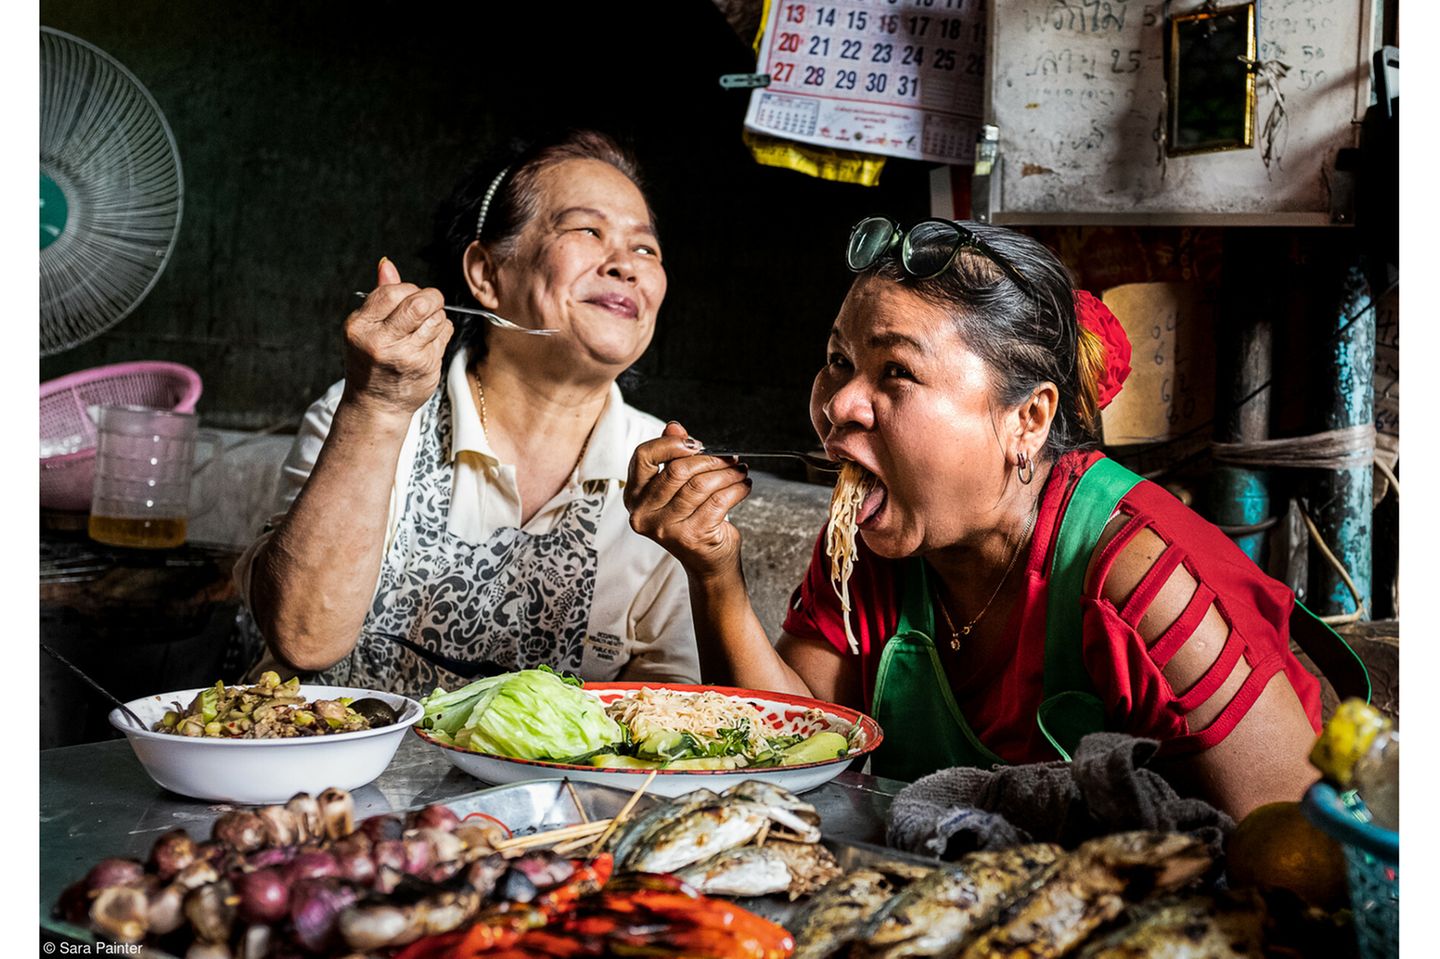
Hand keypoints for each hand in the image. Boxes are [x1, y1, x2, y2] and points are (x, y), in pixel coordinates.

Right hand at [340, 258, 451, 421]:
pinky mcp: (425, 366)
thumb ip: (379, 294)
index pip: (393, 291)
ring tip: (423, 328)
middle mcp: (380, 341)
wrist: (376, 404)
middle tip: (429, 303)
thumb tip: (387, 264)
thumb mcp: (366, 327)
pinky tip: (428, 343)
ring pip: (436, 318)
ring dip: (436, 317)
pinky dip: (441, 332)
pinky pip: (445, 334)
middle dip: (430, 298)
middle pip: (419, 303)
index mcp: (360, 326)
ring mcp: (405, 355)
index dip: (408, 289)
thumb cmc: (371, 362)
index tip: (410, 296)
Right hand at [625, 422, 751, 580]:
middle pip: (677, 470)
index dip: (670, 444)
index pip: (643, 456)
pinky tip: (743, 486)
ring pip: (700, 485)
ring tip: (740, 470)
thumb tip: (674, 426)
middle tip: (729, 458)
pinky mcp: (691, 537)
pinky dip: (737, 489)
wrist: (707, 562)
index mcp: (634, 496)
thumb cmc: (692, 519)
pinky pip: (719, 501)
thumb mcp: (678, 487)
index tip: (696, 444)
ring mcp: (665, 528)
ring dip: (727, 473)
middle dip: (710, 459)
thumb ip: (672, 455)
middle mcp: (643, 513)